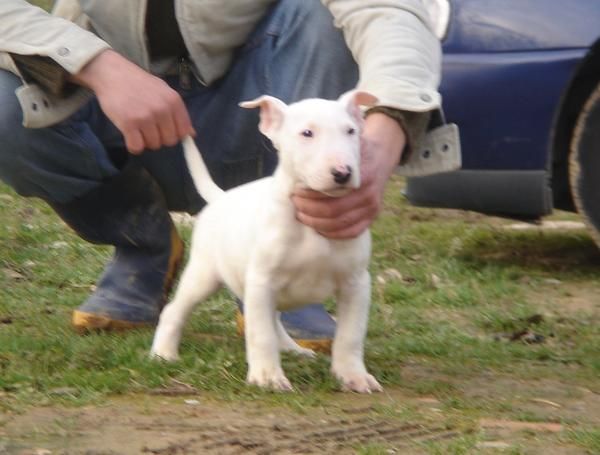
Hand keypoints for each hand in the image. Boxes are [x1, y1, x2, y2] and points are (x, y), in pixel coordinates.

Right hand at [71, 50, 194, 153]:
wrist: (112, 73)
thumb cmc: (139, 83)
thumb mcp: (163, 91)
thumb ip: (177, 112)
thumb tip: (191, 134)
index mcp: (174, 101)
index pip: (184, 131)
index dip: (174, 134)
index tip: (164, 129)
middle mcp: (162, 109)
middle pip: (169, 141)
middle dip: (159, 138)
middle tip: (148, 127)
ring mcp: (146, 117)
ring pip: (153, 145)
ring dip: (145, 141)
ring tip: (137, 127)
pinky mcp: (129, 123)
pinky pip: (136, 147)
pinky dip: (133, 146)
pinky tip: (130, 135)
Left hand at [292, 113, 404, 238]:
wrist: (383, 154)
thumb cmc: (357, 149)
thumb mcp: (347, 144)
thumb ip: (331, 147)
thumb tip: (303, 143)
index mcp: (361, 176)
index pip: (330, 195)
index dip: (310, 197)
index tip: (295, 191)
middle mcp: (368, 194)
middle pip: (332, 212)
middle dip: (309, 210)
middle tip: (295, 204)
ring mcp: (372, 207)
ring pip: (340, 225)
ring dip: (317, 223)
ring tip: (302, 215)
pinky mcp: (372, 215)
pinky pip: (352, 232)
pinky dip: (334, 233)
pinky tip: (319, 228)